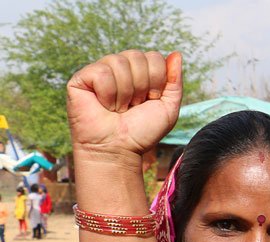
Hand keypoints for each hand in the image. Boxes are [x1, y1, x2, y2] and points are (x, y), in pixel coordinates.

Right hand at [66, 51, 182, 161]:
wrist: (118, 149)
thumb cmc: (142, 132)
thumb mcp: (168, 108)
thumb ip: (175, 81)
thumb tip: (177, 54)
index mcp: (140, 72)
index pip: (154, 57)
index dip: (156, 81)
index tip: (150, 100)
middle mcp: (120, 68)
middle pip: (138, 56)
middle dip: (141, 86)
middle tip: (133, 105)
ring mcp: (100, 71)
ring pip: (119, 62)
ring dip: (124, 92)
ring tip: (118, 108)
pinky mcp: (81, 78)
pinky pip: (101, 72)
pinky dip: (107, 93)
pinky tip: (104, 105)